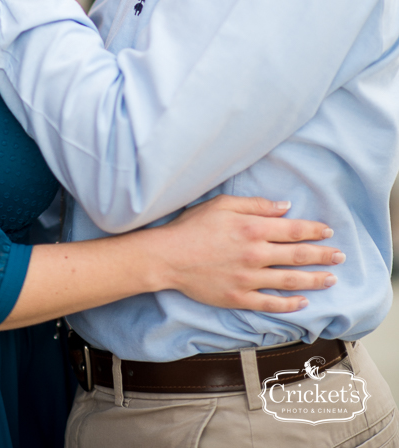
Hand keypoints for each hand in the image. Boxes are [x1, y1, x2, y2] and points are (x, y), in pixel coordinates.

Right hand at [150, 195, 343, 312]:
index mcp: (253, 228)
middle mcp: (255, 254)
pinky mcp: (239, 297)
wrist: (167, 256)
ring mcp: (248, 279)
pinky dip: (290, 305)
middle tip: (340, 257)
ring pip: (290, 281)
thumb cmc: (192, 226)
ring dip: (314, 280)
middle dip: (322, 255)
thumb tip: (284, 207)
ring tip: (331, 279)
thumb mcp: (223, 204)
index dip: (314, 230)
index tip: (328, 232)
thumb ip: (256, 205)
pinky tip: (303, 303)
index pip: (293, 230)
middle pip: (298, 256)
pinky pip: (270, 303)